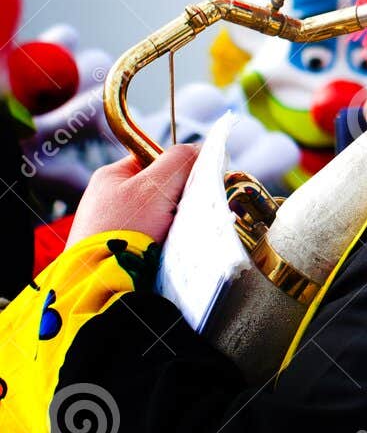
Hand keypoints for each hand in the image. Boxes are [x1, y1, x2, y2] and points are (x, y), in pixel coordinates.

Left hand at [67, 145, 198, 248]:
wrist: (100, 284)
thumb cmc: (123, 230)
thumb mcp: (155, 186)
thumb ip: (179, 161)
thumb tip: (199, 148)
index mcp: (109, 177)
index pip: (153, 160)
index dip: (177, 169)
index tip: (194, 183)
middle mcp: (105, 200)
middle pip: (157, 190)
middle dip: (176, 201)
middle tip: (186, 212)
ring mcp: (109, 229)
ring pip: (156, 218)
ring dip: (171, 224)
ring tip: (174, 236)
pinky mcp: (114, 254)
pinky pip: (149, 241)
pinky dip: (161, 245)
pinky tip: (164, 253)